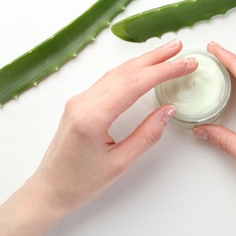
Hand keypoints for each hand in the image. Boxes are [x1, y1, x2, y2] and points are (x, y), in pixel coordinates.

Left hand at [0, 39, 196, 235]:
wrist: (50, 189)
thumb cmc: (82, 181)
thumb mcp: (120, 163)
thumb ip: (147, 135)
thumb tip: (168, 110)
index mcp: (93, 116)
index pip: (134, 84)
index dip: (163, 71)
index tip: (185, 63)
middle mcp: (83, 102)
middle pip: (125, 72)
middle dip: (155, 58)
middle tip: (178, 47)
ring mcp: (79, 100)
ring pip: (117, 73)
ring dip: (143, 61)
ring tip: (165, 53)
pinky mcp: (80, 103)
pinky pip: (108, 80)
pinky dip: (130, 71)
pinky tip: (141, 68)